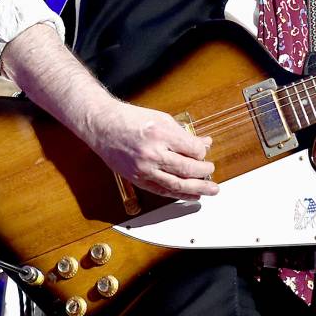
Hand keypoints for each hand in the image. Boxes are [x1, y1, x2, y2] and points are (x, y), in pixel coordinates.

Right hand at [91, 100, 218, 201]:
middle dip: (204, 171)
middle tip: (211, 171)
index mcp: (161, 134)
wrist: (104, 126)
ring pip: (176, 184)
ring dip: (197, 189)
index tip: (204, 152)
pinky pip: (162, 191)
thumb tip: (204, 143)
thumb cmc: (131, 119)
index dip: (202, 152)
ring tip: (211, 190)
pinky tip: (191, 195)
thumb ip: (184, 134)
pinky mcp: (137, 179)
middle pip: (187, 169)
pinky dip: (179, 195)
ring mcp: (144, 169)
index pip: (193, 149)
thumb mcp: (162, 119)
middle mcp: (152, 153)